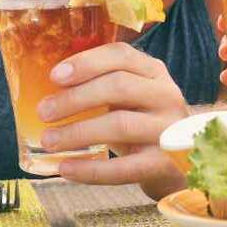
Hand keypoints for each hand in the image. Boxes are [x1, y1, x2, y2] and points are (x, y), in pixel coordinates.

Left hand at [38, 42, 188, 195]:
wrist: (183, 159)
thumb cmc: (144, 119)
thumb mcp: (131, 94)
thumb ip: (103, 84)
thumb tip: (52, 89)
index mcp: (154, 71)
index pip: (122, 55)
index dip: (87, 63)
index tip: (55, 76)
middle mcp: (166, 95)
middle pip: (119, 86)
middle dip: (76, 98)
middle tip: (44, 111)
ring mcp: (168, 129)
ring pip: (120, 124)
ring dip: (78, 132)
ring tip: (49, 140)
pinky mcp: (164, 164)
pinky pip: (124, 168)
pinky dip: (91, 170)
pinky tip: (66, 168)